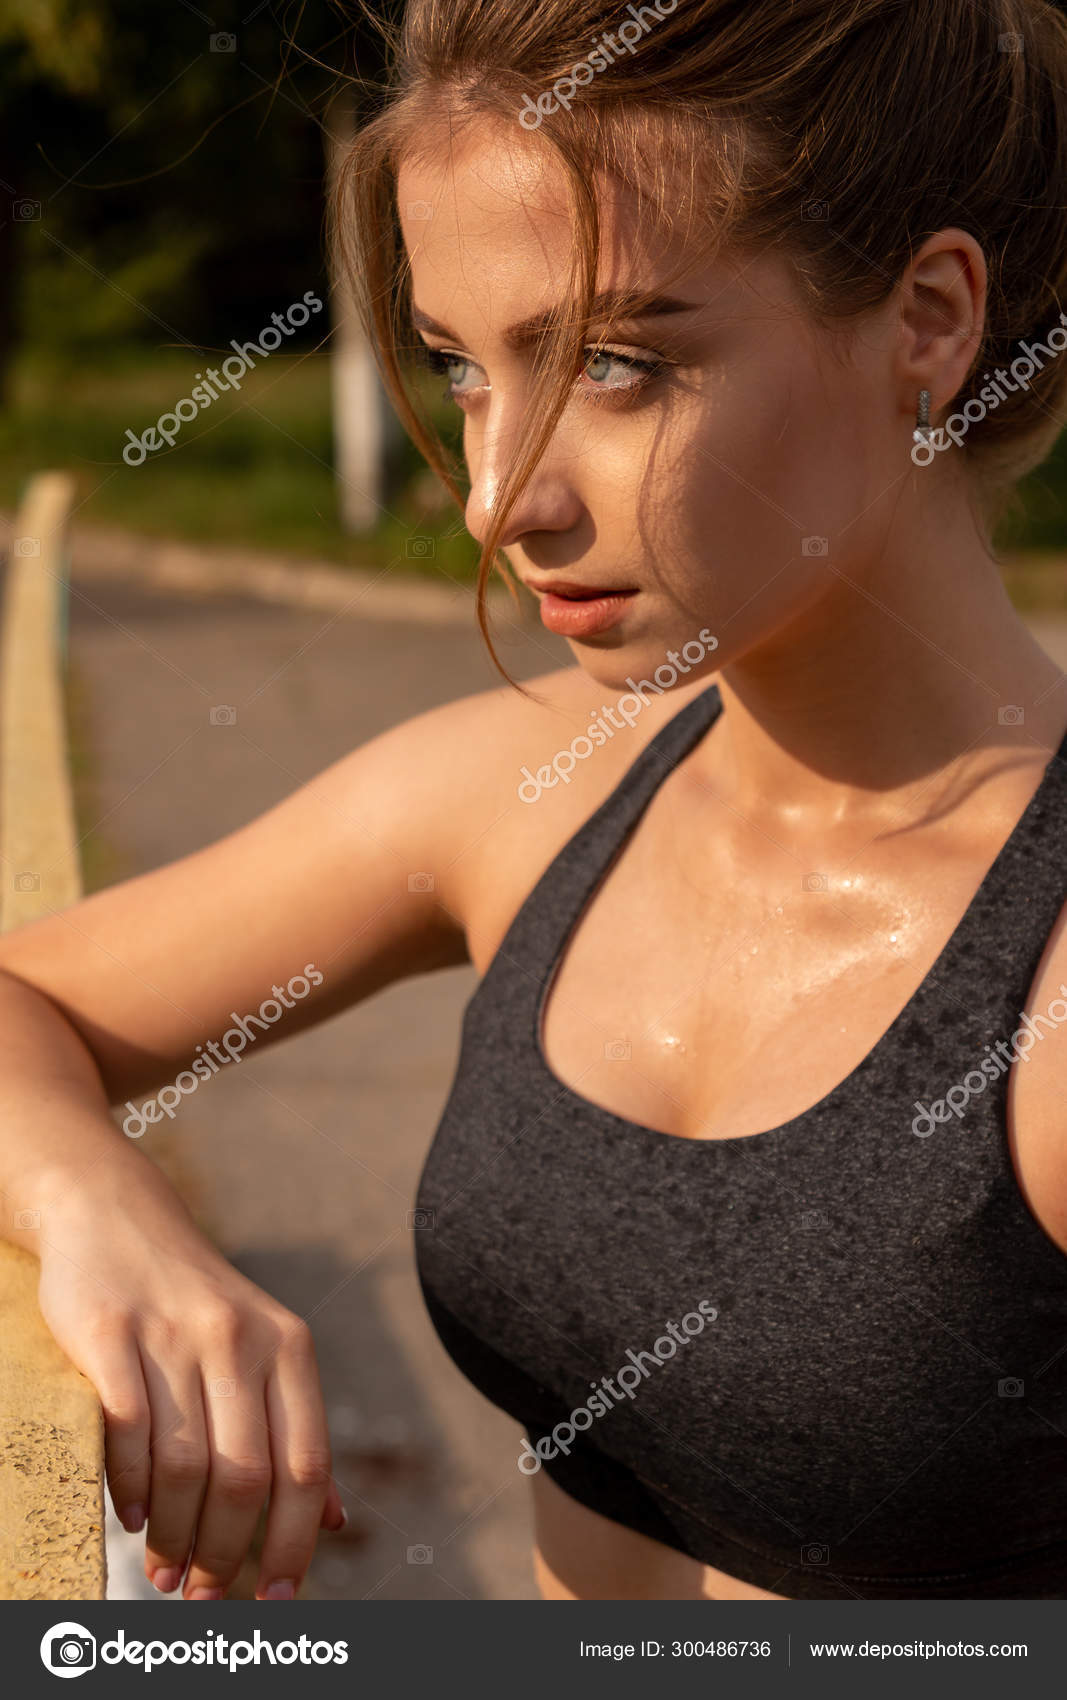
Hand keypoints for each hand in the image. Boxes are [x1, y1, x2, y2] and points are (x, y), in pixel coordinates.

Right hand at [35, 1164, 344, 1599]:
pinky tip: (131, 1518)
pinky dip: (129, 1490)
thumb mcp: (263, 1349)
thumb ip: (296, 1429)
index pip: (306, 1465)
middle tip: (202, 1594)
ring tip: (163, 1568)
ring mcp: (174, 1333)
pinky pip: (127, 1432)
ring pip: (185, 1467)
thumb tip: (337, 1518)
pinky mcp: (111, 1333)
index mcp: (290, 1346)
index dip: (293, 1543)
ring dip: (173, 1536)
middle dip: (224, 1554)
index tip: (276, 1598)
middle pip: (245, 1478)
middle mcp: (240, 1337)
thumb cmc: (195, 1302)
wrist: (117, 1216)